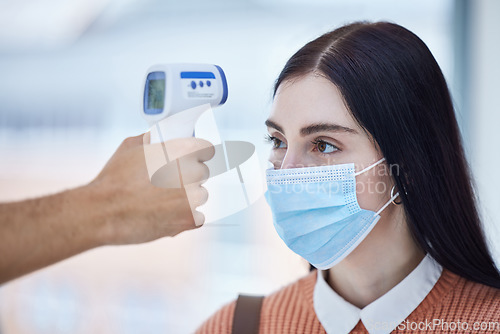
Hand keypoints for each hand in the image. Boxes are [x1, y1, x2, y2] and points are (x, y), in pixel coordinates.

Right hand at [88, 134, 214, 244]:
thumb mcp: (130, 147)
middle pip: (202, 173)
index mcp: (181, 151)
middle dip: (189, 177)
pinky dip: (186, 217)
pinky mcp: (190, 219)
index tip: (194, 159)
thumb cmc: (114, 181)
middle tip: (169, 182)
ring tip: (163, 200)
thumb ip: (152, 140)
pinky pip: (198, 217)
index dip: (198, 154)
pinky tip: (168, 214)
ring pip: (200, 195)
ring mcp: (192, 197)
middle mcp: (191, 172)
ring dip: (188, 198)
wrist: (104, 211)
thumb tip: (157, 139)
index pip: (207, 149)